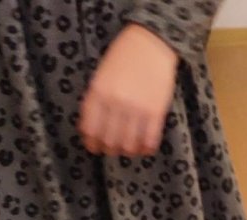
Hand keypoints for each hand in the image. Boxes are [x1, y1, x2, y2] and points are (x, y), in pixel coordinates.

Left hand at [79, 25, 177, 156]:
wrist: (151, 43)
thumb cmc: (123, 56)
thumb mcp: (101, 75)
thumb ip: (96, 99)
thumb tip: (93, 128)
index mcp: (98, 92)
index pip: (90, 129)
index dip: (91, 143)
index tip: (94, 148)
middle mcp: (116, 103)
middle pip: (109, 141)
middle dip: (109, 149)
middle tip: (112, 149)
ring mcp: (137, 109)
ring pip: (128, 145)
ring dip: (127, 151)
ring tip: (129, 148)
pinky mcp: (156, 113)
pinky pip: (149, 141)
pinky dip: (145, 149)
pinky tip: (144, 146)